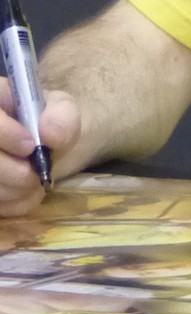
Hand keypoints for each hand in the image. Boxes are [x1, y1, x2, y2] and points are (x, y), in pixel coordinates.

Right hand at [0, 81, 78, 217]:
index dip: (4, 134)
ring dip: (17, 190)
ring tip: (37, 180)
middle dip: (14, 172)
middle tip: (37, 172)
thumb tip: (49, 134)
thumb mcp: (61, 109)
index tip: (31, 146)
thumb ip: (62, 116)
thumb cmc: (45, 121)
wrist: (43, 144)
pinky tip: (28, 192)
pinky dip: (15, 204)